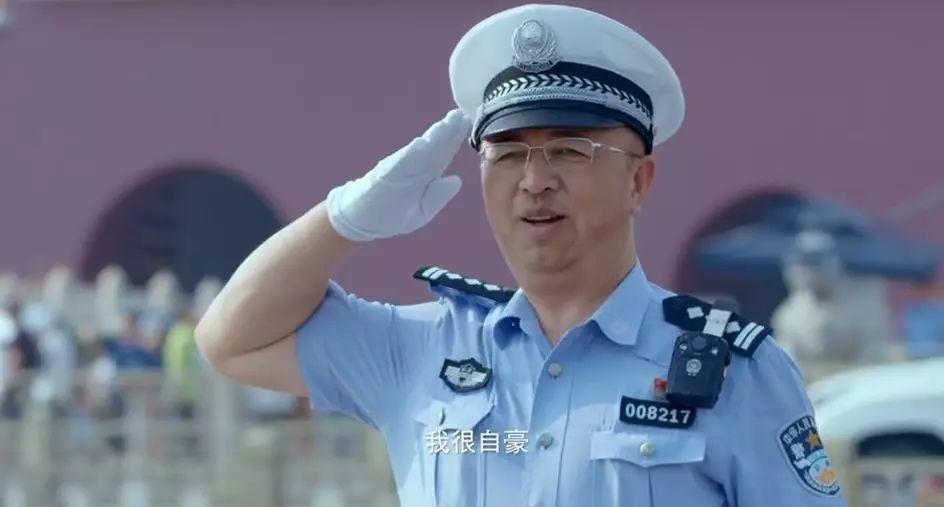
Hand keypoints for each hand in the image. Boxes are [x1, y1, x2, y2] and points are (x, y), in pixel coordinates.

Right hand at [325, 109, 470, 240]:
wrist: (359, 220)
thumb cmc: (390, 215)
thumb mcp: (421, 212)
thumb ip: (437, 197)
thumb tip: (457, 180)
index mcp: (425, 176)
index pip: (444, 154)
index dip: (455, 139)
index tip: (468, 123)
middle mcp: (413, 168)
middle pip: (435, 147)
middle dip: (449, 131)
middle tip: (462, 114)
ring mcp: (398, 169)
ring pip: (420, 151)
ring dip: (434, 137)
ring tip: (448, 122)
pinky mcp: (384, 175)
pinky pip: (399, 164)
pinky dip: (410, 154)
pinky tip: (423, 143)